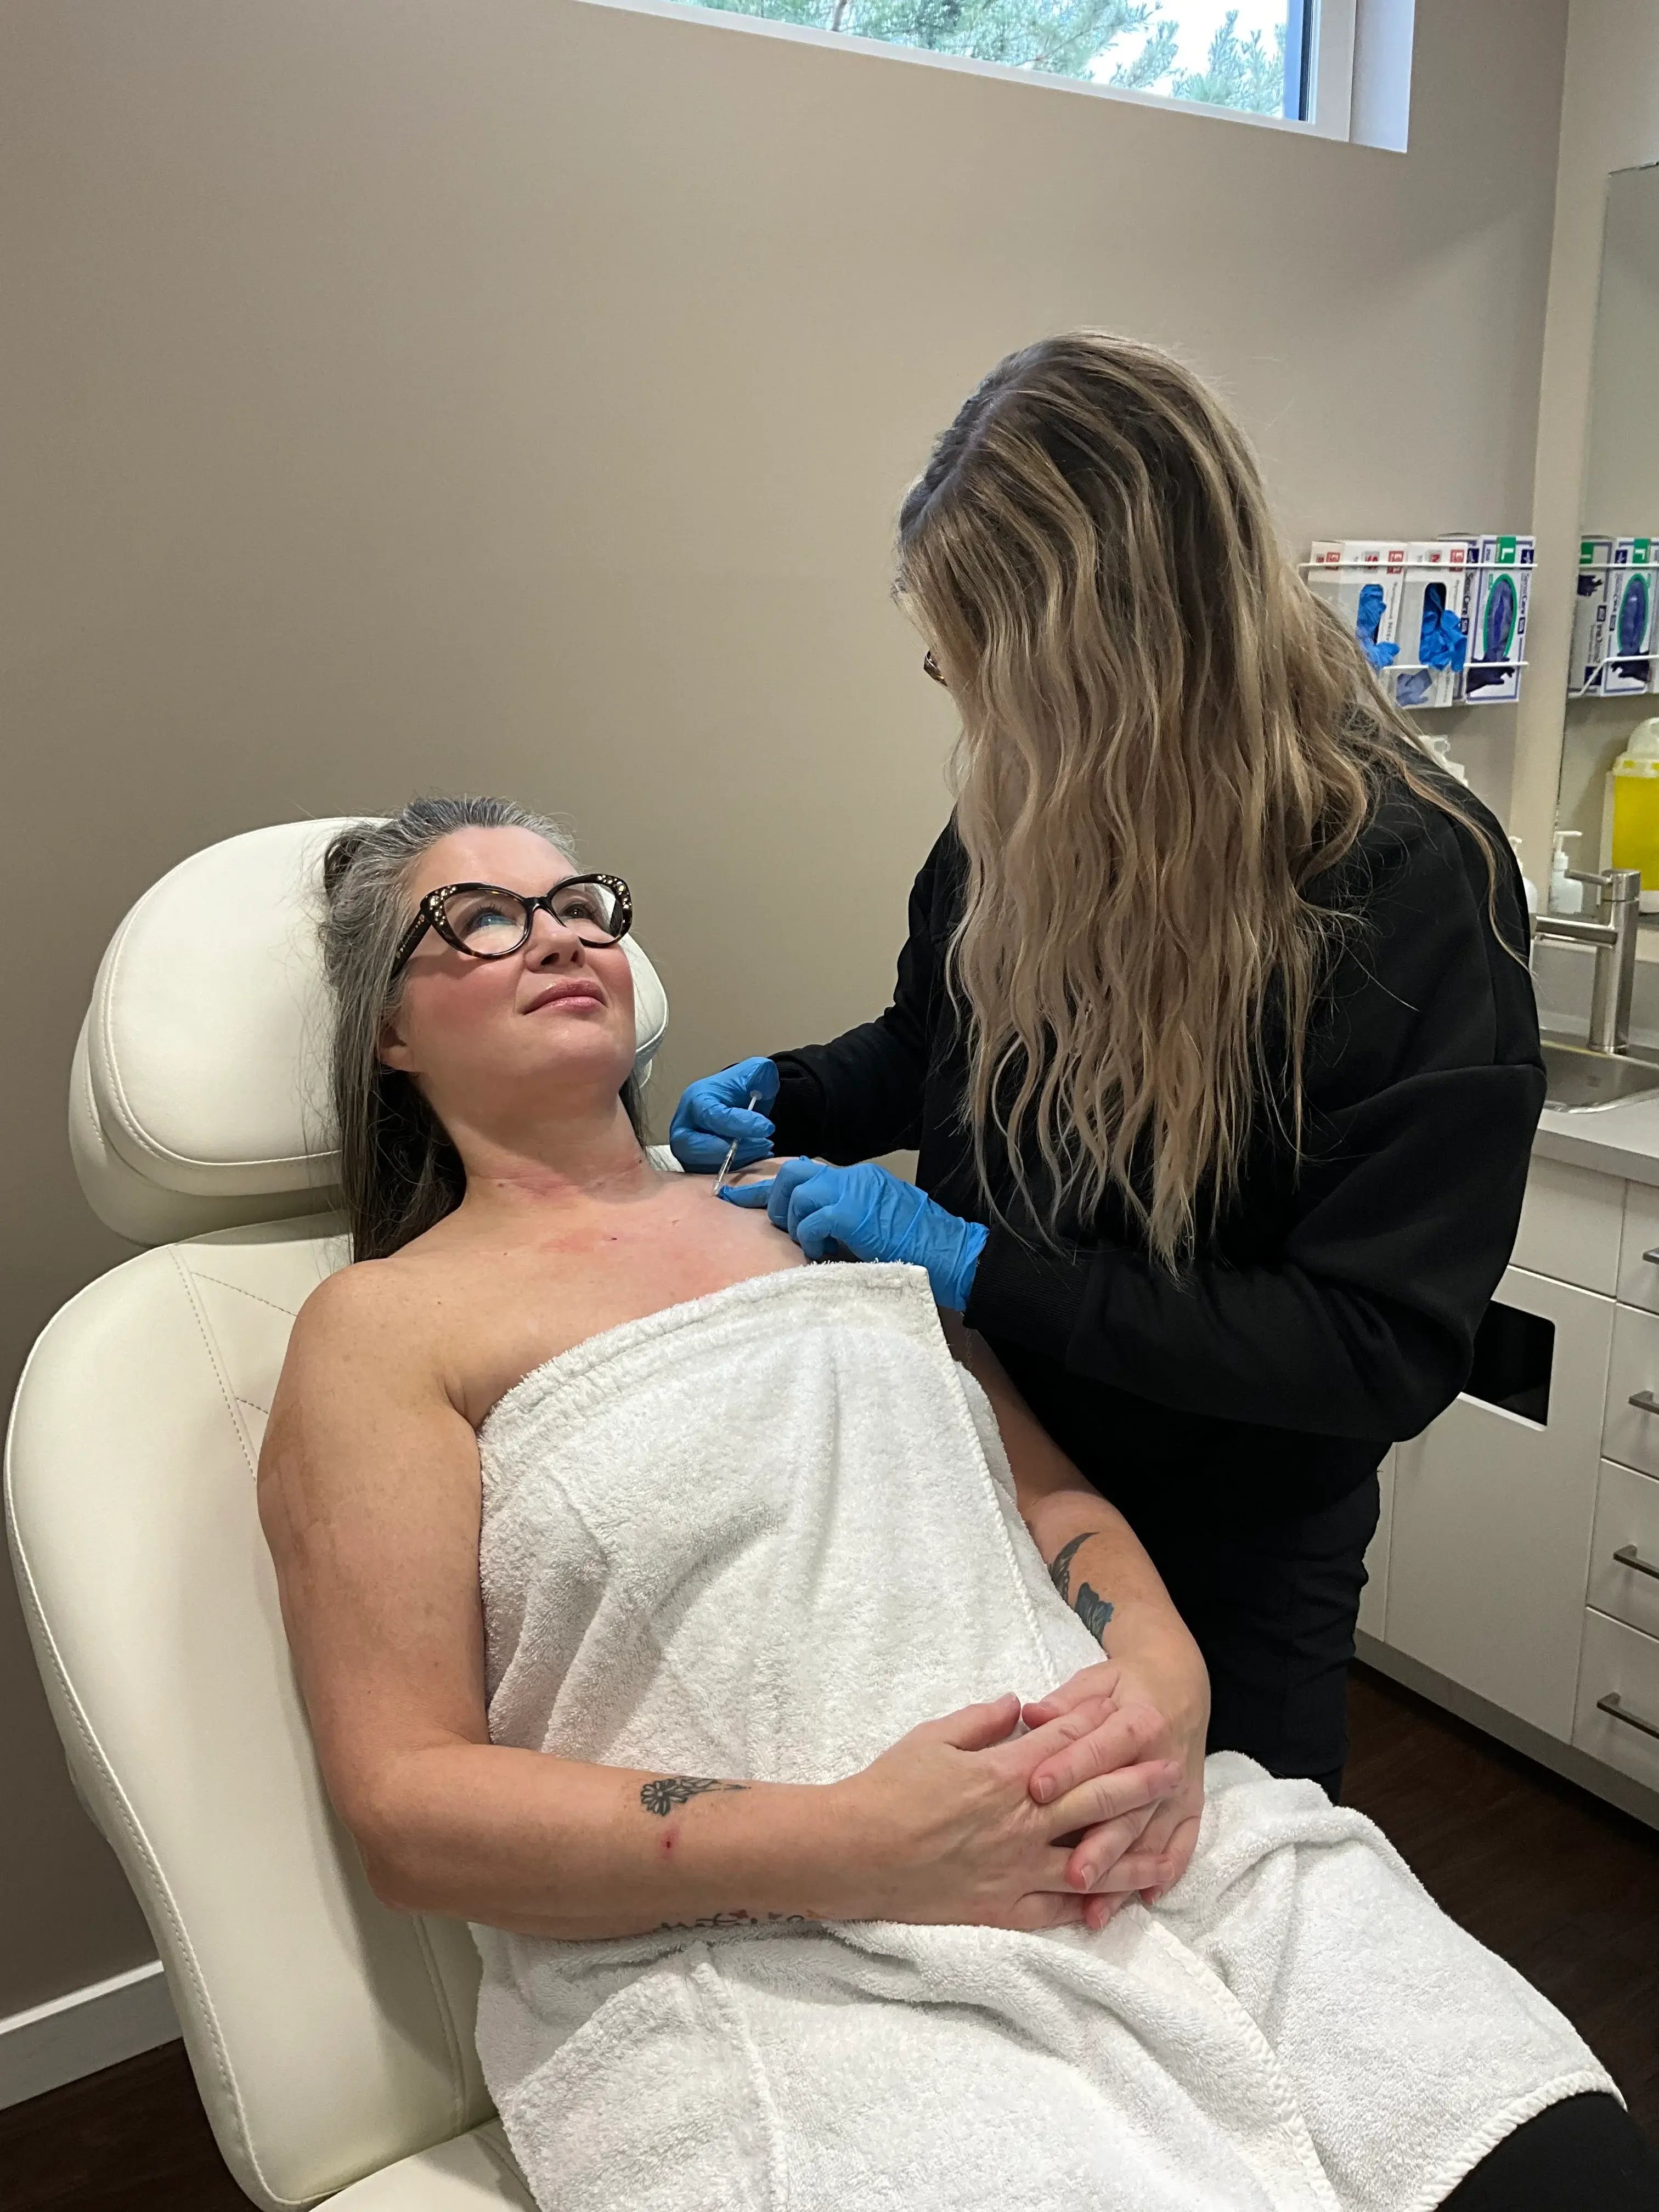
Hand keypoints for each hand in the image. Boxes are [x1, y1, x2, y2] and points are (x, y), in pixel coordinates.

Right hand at [669, 1057, 778, 1173]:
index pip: (713, 1116)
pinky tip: (758, 1159)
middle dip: (733, 1149)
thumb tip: (763, 1083)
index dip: (741, 1124)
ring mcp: (686, 1149)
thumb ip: (760, 1073)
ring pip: (703, 1164)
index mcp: (695, 1100)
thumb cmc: (741, 1090)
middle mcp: (683, 1126)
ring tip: (763, 1149)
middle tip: (763, 1144)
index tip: (768, 1127)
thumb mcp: (754, 1073)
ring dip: (737, 1161)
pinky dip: (736, 1171)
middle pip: (696, 1146)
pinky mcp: (695, 1165)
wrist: (736, 1105)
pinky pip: (711, 1175)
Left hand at [721, 1157, 987, 1313]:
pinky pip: (810, 1220)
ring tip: (815, 1247)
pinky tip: (826, 1254)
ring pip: (796, 1194)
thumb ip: (849, 1218)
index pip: (805, 1173)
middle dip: (777, 1202)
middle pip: (792, 1174)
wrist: (956, 1254)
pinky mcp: (852, 1213)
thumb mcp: (881, 1225)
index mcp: (861, 1179)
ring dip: (796, 1225)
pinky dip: (810, 1240)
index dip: (769, 1187)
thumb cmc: (923, 1249)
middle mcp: (854, 1178)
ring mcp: (853, 1191)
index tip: (739, 1196)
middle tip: (787, 1231)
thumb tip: (816, 1229)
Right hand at [834, 1692, 1182, 1931]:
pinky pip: (1054, 1909)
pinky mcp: (1000, 1908)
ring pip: (1088, 1863)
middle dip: (1137, 1784)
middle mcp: (1022, 1824)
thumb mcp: (933, 1737)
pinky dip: (1084, 1906)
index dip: (1100, 1731)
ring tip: (1165, 1853)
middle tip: (1173, 1771)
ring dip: (1131, 1855)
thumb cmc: (888, 1787)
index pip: (1066, 1748)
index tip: (1130, 1718)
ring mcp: (1015, 1870)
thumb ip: (981, 1721)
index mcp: (1005, 1776)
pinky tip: (1109, 1905)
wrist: (854, 1851)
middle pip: (1093, 1801)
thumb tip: (1018, 1704)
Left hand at [1023, 1652, 1208, 1927]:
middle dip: (1100, 1843)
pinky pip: (1183, 1845)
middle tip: (1070, 1875)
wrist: (1179, 1684)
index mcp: (1137, 1720)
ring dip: (1126, 1875)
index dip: (1069, 1769)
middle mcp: (1163, 1759)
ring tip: (1096, 1909)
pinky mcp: (1190, 1808)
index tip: (1036, 1790)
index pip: (1099, 1748)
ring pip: (1151, 1837)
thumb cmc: (1124, 1685)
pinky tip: (1146, 1898)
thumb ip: (1064, 1704)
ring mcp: (1180, 1790)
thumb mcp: (1095, 1682)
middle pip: (1128, 1807)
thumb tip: (1030, 1714)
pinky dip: (1167, 1872)